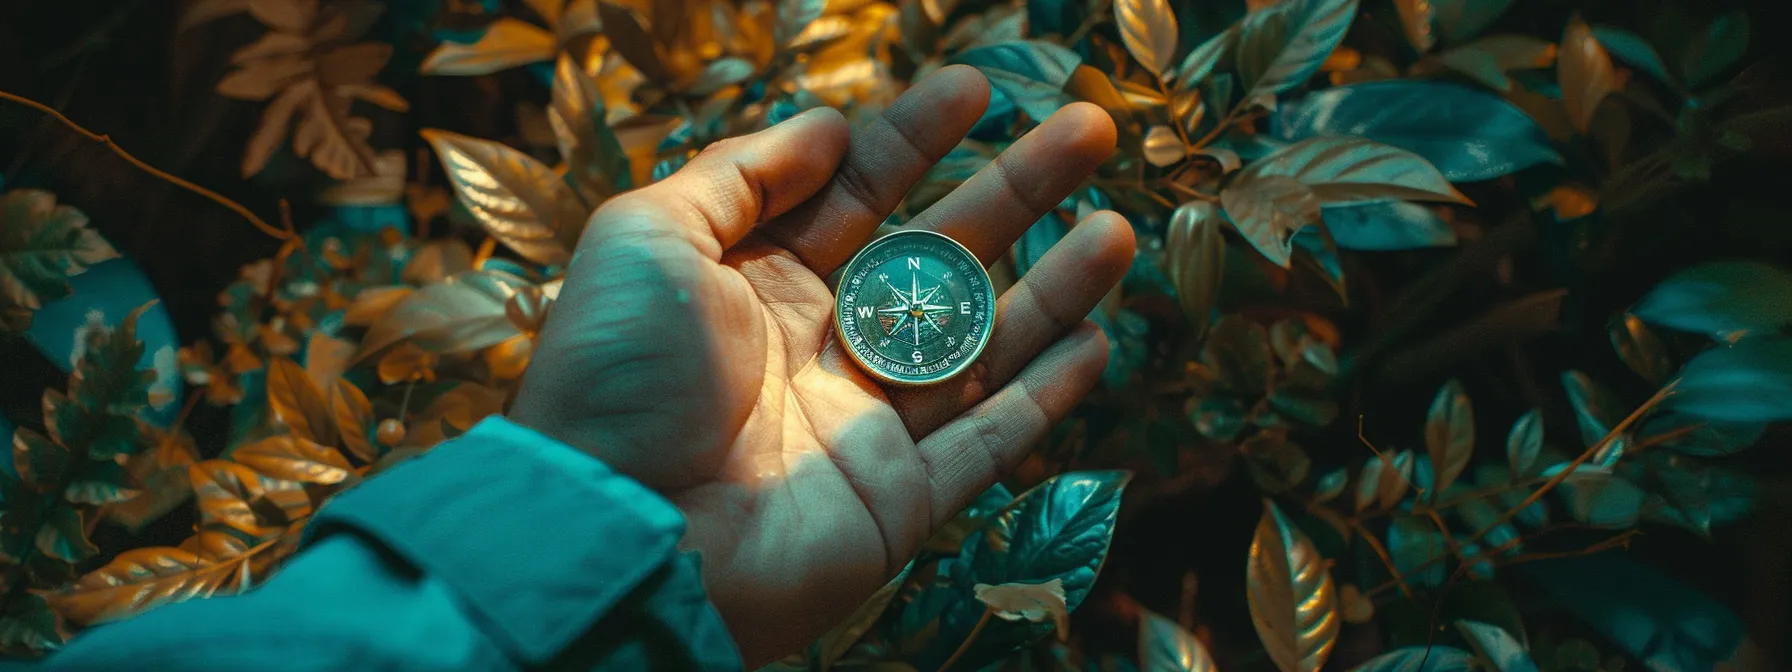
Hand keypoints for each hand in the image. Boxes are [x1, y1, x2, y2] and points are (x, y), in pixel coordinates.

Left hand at [509, 66, 1131, 664]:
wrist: (615, 535)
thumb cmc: (616, 378)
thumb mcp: (648, 239)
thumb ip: (739, 175)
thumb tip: (825, 126)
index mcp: (759, 283)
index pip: (859, 193)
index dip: (917, 137)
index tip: (976, 87)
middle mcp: (822, 348)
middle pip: (940, 254)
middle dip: (1016, 190)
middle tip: (1089, 128)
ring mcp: (866, 426)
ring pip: (982, 345)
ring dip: (1054, 286)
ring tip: (1115, 227)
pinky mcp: (898, 500)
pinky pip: (986, 443)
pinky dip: (1045, 397)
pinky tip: (1096, 341)